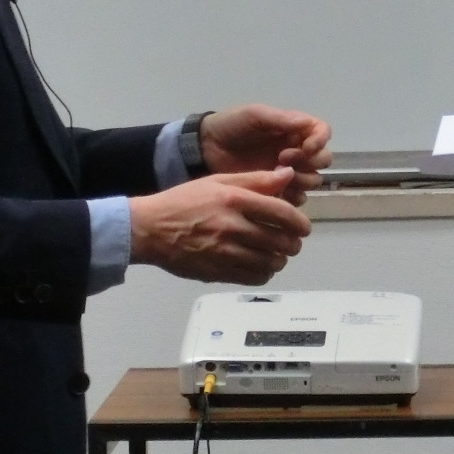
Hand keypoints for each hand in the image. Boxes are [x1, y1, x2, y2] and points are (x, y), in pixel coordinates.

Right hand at [129, 170, 312, 284]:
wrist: (150, 229)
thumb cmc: (184, 201)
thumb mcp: (218, 181)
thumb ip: (255, 180)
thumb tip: (287, 176)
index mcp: (235, 200)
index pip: (282, 213)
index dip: (299, 222)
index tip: (303, 227)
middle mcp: (233, 226)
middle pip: (280, 241)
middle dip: (293, 243)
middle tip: (292, 242)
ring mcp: (225, 252)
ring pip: (270, 262)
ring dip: (280, 260)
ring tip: (277, 255)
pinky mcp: (217, 272)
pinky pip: (253, 278)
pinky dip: (264, 274)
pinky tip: (261, 266)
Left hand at [200, 105, 333, 199]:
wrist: (205, 148)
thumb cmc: (230, 126)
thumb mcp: (254, 115)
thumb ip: (280, 119)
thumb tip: (306, 124)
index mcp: (294, 129)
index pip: (323, 132)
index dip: (320, 141)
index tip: (306, 147)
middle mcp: (296, 149)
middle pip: (323, 159)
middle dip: (309, 161)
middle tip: (282, 160)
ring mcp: (287, 171)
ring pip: (313, 180)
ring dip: (302, 179)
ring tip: (277, 176)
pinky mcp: (277, 189)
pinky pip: (297, 197)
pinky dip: (292, 196)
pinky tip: (276, 191)